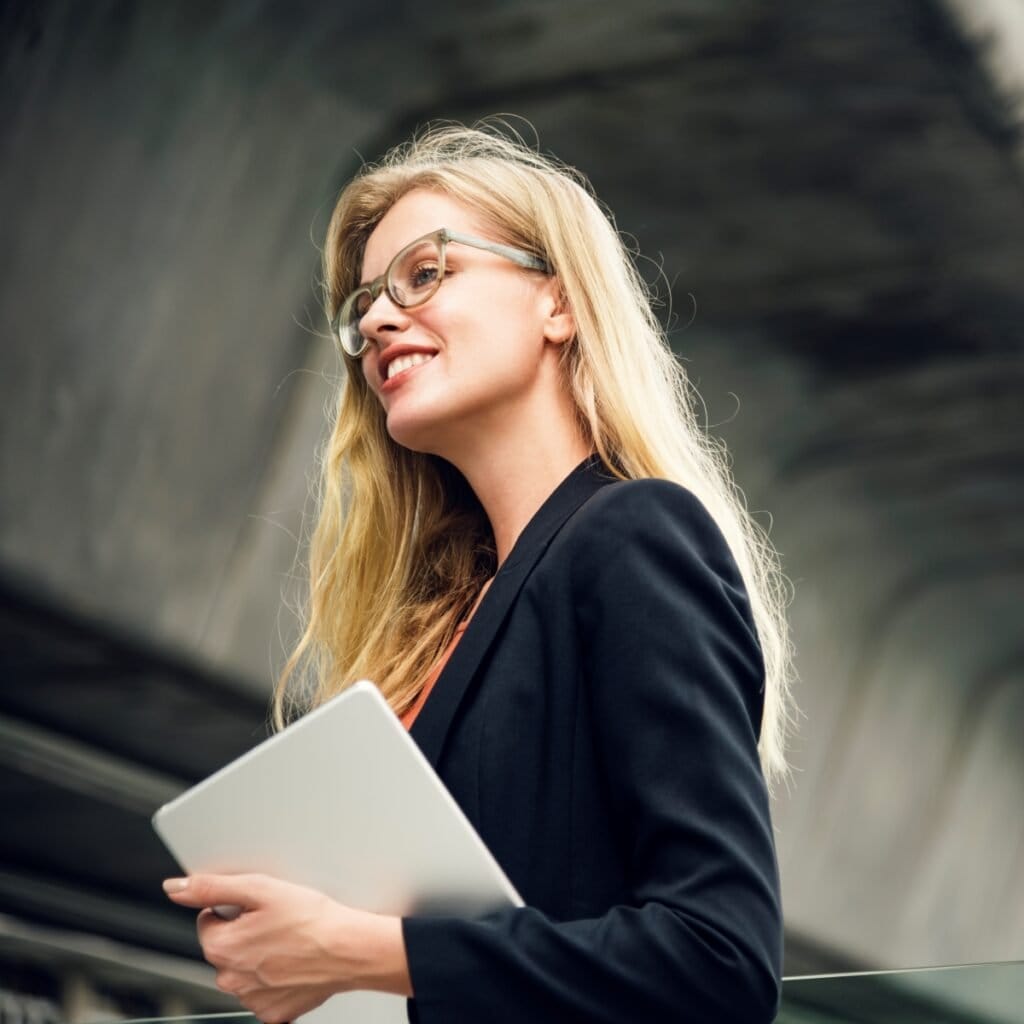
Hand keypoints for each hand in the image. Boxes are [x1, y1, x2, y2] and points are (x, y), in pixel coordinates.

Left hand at [163, 873, 411, 1022]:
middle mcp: (231, 979)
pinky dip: (274, 978)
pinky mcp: (273, 1013)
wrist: (348, 949)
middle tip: (277, 920)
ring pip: (243, 970)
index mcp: (222, 948)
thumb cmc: (311, 919)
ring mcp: (252, 1000)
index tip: (259, 905)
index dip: (234, 907)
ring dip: (258, 955)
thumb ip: (212, 887)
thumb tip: (175, 888)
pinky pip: (263, 992)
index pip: (208, 920)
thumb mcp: (260, 888)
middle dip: (245, 932)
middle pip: (225, 946)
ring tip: (289, 940)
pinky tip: (293, 961)